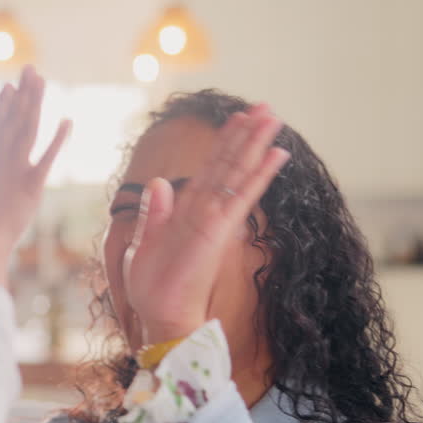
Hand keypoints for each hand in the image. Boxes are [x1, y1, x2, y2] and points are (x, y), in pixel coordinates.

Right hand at [0, 66, 71, 287]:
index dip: (3, 103)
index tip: (10, 86)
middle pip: (13, 118)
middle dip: (23, 93)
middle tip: (32, 70)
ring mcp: (16, 168)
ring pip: (29, 129)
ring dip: (36, 104)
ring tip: (42, 83)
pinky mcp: (32, 184)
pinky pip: (48, 157)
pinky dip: (58, 139)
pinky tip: (66, 121)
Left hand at [122, 104, 289, 343]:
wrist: (160, 315)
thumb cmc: (154, 285)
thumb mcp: (146, 242)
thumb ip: (154, 213)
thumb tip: (158, 183)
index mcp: (187, 211)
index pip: (210, 169)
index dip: (224, 142)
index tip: (237, 118)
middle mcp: (205, 211)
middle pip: (230, 164)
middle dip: (247, 135)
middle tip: (266, 107)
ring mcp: (215, 219)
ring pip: (238, 174)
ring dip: (257, 145)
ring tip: (274, 118)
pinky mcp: (218, 231)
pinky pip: (241, 197)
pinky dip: (258, 175)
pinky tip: (276, 155)